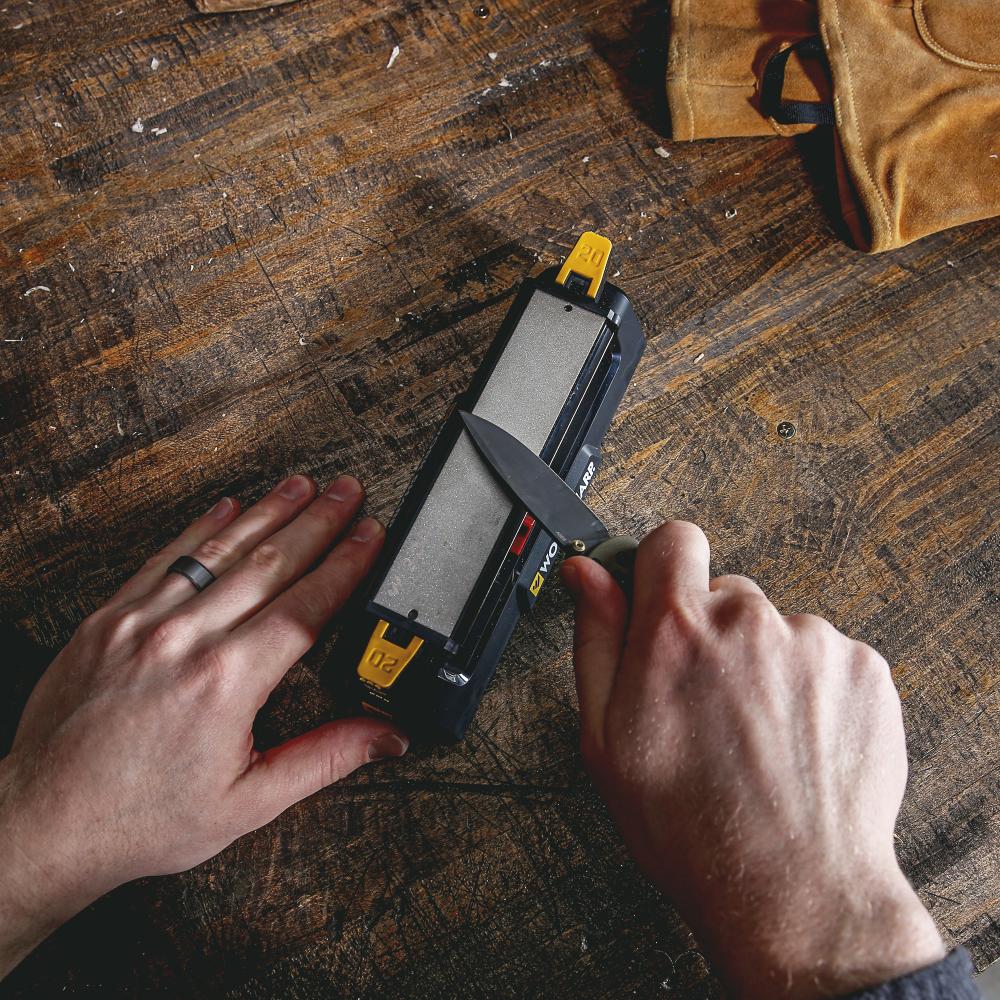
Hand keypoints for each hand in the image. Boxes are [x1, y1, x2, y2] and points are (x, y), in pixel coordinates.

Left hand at [0, 474, 406, 977]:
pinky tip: (227, 506)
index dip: (346, 565)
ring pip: (218, 551)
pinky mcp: (107, 619)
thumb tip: (386, 736)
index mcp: (225, 683)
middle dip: (317, 522)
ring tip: (301, 485)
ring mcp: (139, 623)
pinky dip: (199, 529)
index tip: (370, 536)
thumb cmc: (142, 819)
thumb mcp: (248, 802)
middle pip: (268, 564)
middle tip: (347, 491)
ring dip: (266, 513)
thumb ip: (325, 758)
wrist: (45, 822)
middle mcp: (183, 640)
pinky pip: (163, 559)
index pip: (306, 606)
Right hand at [561, 521, 943, 998]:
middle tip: (706, 704)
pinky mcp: (861, 668)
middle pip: (723, 592)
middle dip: (711, 634)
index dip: (662, 570)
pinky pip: (824, 654)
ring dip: (763, 664)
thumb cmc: (691, 827)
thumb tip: (587, 575)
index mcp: (675, 631)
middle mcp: (746, 621)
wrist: (793, 891)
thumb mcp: (606, 738)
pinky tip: (793, 741)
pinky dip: (810, 687)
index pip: (672, 540)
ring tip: (755, 735)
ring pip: (775, 629)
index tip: (662, 603)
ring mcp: (812, 642)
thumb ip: (596, 637)